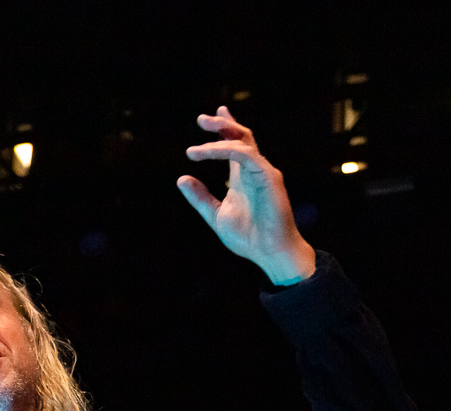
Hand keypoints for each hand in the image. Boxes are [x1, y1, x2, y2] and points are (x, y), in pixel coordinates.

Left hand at [177, 107, 316, 285]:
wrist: (269, 253)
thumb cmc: (248, 238)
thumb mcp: (216, 215)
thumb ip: (200, 198)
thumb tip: (182, 179)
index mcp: (241, 178)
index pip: (233, 146)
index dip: (223, 128)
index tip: (207, 118)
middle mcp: (253, 171)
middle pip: (241, 136)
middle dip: (222, 123)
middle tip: (201, 119)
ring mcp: (262, 172)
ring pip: (243, 141)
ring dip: (221, 134)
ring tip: (199, 137)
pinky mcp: (269, 176)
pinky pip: (246, 154)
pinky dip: (225, 149)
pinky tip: (207, 151)